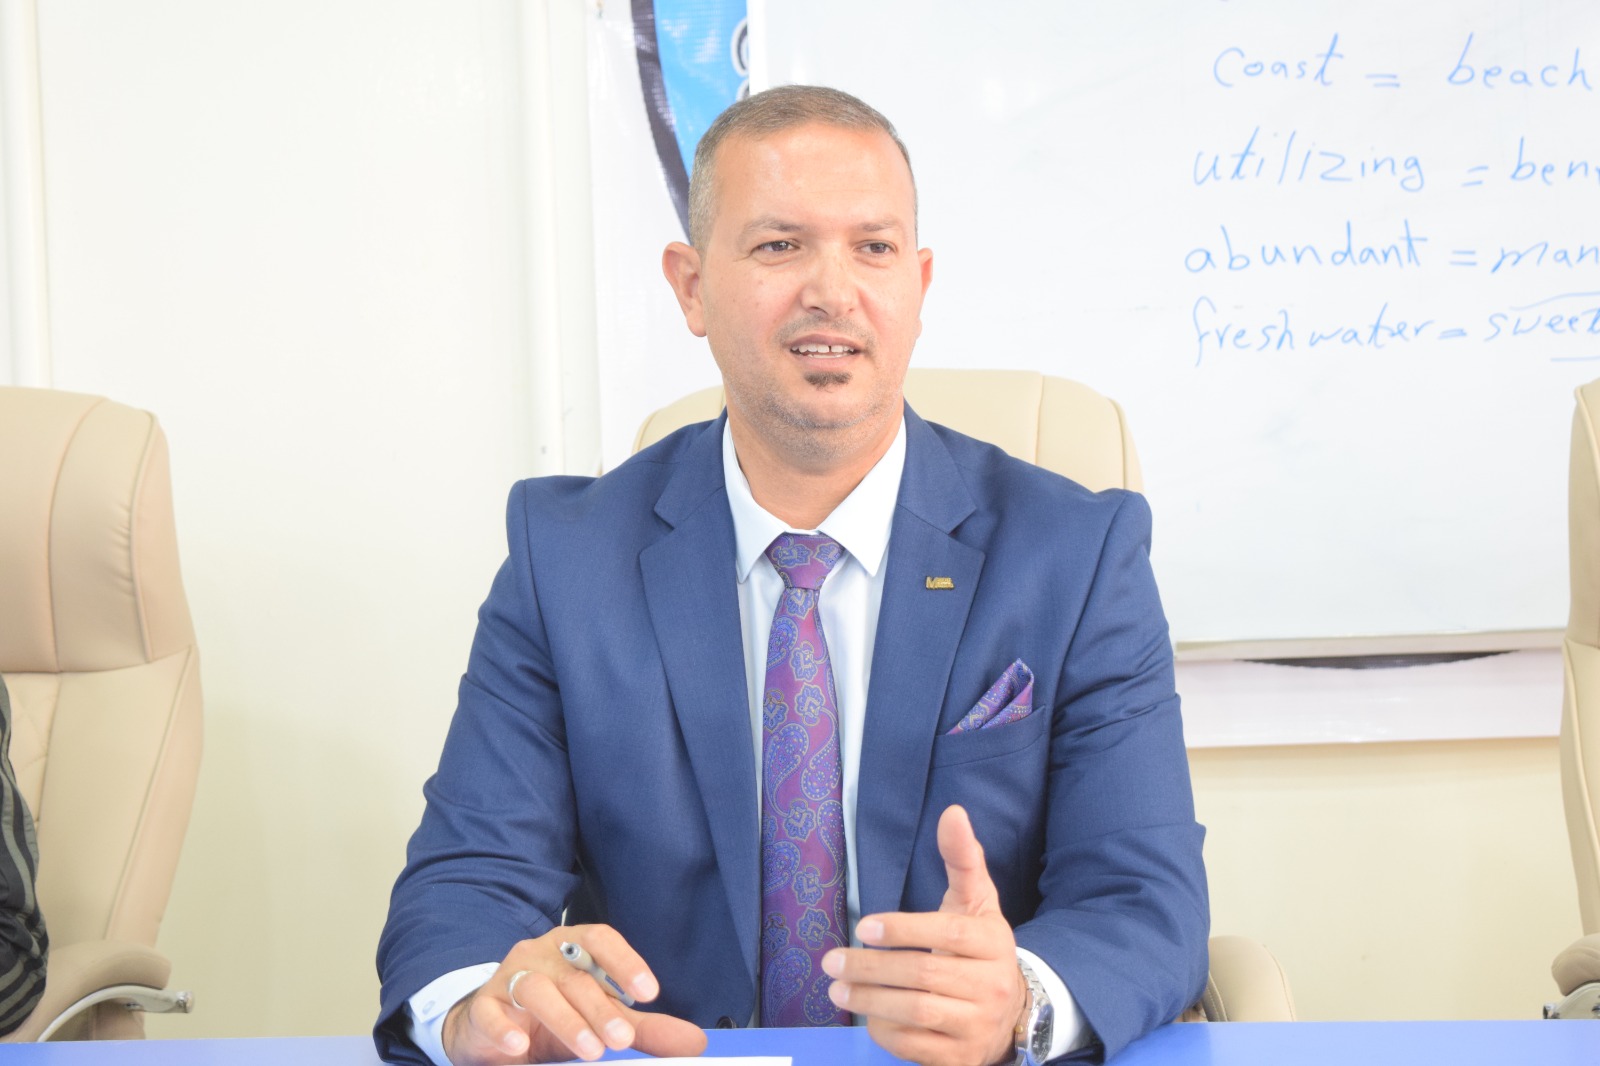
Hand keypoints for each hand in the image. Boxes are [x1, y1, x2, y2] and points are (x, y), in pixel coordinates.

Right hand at [441, 924, 707, 1064]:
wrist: (490, 1026)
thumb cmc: (554, 1013)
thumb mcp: (600, 1018)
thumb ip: (645, 1029)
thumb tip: (695, 1042)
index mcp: (573, 947)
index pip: (600, 940)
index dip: (625, 961)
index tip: (649, 992)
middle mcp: (541, 954)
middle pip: (574, 975)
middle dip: (600, 1008)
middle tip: (622, 1039)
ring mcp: (509, 978)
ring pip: (537, 989)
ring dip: (565, 1019)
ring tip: (589, 1049)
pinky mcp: (483, 1008)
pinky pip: (491, 1013)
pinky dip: (505, 1028)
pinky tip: (518, 1046)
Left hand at [821, 805, 1028, 1065]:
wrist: (1013, 1011)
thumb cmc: (980, 947)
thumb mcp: (975, 900)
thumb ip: (961, 857)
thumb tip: (952, 812)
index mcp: (992, 942)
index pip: (947, 933)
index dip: (903, 929)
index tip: (864, 926)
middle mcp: (991, 985)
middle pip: (925, 975)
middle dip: (871, 968)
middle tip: (832, 961)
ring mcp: (978, 1025)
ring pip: (918, 1012)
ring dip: (871, 1000)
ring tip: (837, 988)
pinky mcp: (963, 1058)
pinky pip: (917, 1046)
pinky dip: (886, 1031)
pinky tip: (866, 1017)